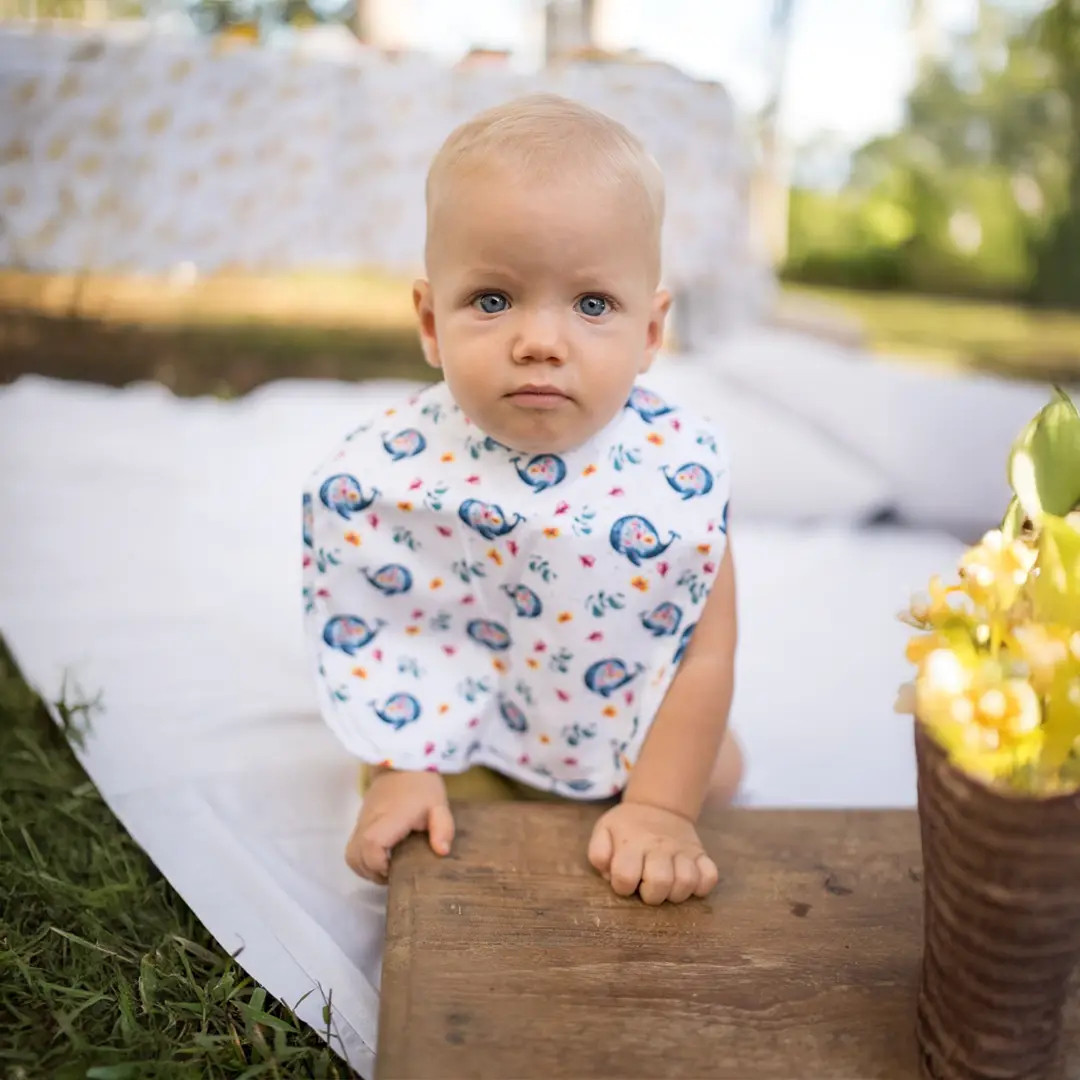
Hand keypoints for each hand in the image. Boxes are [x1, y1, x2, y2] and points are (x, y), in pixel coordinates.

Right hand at [345, 769, 453, 884]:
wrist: (403, 762)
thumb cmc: (422, 786)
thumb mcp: (439, 805)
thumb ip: (443, 828)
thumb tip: (442, 851)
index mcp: (389, 818)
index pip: (371, 845)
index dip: (379, 864)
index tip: (395, 871)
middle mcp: (369, 821)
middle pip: (356, 855)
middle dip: (372, 872)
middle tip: (393, 875)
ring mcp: (361, 821)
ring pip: (351, 854)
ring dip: (365, 868)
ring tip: (387, 869)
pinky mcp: (360, 821)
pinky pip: (353, 846)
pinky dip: (363, 859)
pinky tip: (381, 859)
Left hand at [587, 800, 718, 905]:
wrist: (658, 806)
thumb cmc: (628, 827)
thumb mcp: (604, 831)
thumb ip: (599, 852)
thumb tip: (608, 874)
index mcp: (631, 843)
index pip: (625, 876)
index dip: (622, 886)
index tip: (624, 881)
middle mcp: (659, 847)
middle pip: (660, 883)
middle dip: (652, 895)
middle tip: (648, 887)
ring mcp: (683, 851)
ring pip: (687, 882)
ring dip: (676, 892)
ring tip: (667, 886)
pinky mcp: (702, 855)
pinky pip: (710, 877)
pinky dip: (702, 885)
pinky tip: (689, 881)